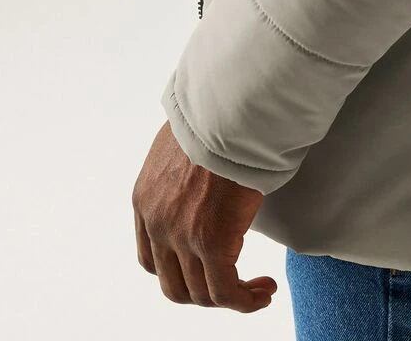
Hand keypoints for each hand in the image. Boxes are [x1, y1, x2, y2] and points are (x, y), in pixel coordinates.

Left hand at [132, 119, 278, 311]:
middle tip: (233, 282)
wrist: (229, 111)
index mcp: (144, 201)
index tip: (206, 266)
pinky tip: (265, 289)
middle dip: (204, 292)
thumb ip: (183, 169)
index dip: (179, 272)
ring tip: (259, 287)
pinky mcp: (213, 244)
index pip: (151, 260)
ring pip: (202, 294)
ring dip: (231, 298)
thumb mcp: (183, 144)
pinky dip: (246, 300)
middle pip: (174, 285)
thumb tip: (202, 173)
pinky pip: (227, 293)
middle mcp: (157, 224)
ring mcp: (182, 238)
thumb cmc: (215, 116)